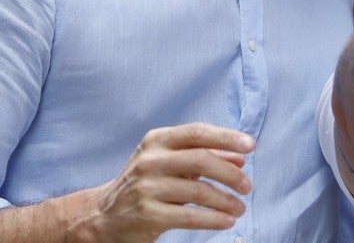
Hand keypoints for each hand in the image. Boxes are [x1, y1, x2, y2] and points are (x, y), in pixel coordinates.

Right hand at [74, 123, 254, 241]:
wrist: (103, 216)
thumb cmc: (145, 184)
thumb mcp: (170, 163)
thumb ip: (204, 156)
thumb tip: (240, 157)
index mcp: (157, 141)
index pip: (197, 133)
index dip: (227, 137)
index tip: (250, 146)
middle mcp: (150, 160)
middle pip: (201, 160)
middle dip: (230, 173)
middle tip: (247, 186)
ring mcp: (147, 188)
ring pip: (198, 191)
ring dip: (226, 200)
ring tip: (240, 207)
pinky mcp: (148, 215)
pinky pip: (189, 216)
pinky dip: (213, 218)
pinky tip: (227, 220)